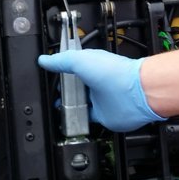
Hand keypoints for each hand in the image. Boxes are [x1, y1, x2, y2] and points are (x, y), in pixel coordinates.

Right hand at [37, 49, 164, 131]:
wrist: (134, 93)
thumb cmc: (113, 72)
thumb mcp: (80, 60)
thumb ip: (61, 61)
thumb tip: (44, 60)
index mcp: (90, 66)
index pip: (71, 67)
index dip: (59, 70)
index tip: (48, 74)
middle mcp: (95, 82)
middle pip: (74, 87)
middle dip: (62, 91)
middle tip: (50, 94)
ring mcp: (99, 99)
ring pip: (80, 103)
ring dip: (69, 106)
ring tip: (56, 107)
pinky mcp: (103, 115)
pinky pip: (88, 118)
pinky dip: (79, 120)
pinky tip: (71, 119)